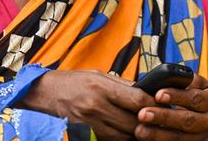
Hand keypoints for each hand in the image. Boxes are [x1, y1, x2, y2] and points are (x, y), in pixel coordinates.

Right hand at [20, 69, 156, 139]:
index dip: (153, 104)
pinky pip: (112, 140)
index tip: (162, 104)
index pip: (136, 99)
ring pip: (125, 135)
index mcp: (101, 86)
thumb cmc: (73, 81)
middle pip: (133, 121)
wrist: (45, 93)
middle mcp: (96, 106)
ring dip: (137, 133)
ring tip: (146, 128)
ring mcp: (90, 122)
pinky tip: (128, 133)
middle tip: (159, 119)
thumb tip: (144, 90)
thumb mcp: (98, 74)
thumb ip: (121, 84)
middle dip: (148, 121)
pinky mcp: (86, 134)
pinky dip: (122, 138)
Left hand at [134, 73, 207, 139]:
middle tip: (142, 114)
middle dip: (163, 116)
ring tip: (140, 130)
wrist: (206, 116)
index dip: (176, 96)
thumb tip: (161, 79)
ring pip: (181, 137)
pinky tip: (148, 140)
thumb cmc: (192, 94)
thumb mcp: (193, 85)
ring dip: (159, 134)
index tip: (158, 95)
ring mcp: (205, 137)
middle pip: (187, 119)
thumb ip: (182, 81)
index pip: (194, 97)